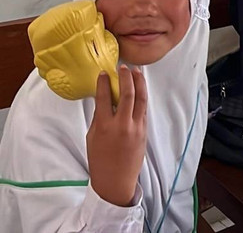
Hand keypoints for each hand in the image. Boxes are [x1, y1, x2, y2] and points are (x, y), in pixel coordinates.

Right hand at [87, 65, 146, 205]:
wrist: (115, 180)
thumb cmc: (100, 159)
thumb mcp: (92, 137)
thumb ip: (99, 117)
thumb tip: (104, 98)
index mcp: (104, 126)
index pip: (104, 98)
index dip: (104, 83)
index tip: (104, 73)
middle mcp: (122, 125)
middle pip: (127, 94)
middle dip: (126, 77)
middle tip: (123, 67)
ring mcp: (136, 127)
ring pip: (141, 99)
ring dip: (139, 82)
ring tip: (136, 71)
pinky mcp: (144, 130)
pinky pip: (143, 109)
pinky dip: (142, 96)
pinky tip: (140, 88)